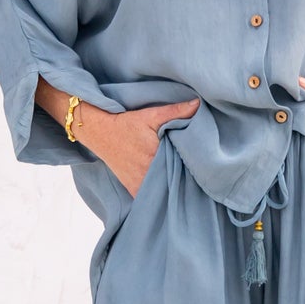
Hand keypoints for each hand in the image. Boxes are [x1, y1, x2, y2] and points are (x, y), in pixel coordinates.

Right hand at [74, 97, 199, 196]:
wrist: (100, 134)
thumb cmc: (126, 125)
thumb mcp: (150, 115)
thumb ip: (175, 111)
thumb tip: (198, 104)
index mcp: (156, 156)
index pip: (184, 167)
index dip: (195, 166)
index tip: (204, 165)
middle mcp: (148, 173)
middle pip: (175, 181)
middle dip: (186, 178)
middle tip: (199, 175)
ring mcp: (140, 184)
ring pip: (164, 192)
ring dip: (173, 188)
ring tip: (186, 184)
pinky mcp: (133, 189)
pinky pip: (151, 199)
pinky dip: (159, 196)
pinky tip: (168, 192)